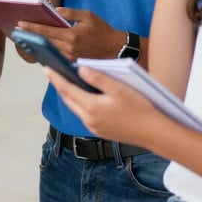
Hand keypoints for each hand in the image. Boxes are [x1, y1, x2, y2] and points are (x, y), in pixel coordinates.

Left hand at [16, 7, 121, 60]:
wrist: (115, 48)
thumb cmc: (102, 30)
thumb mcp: (88, 15)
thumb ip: (70, 13)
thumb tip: (55, 11)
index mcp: (71, 36)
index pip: (46, 31)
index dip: (32, 28)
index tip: (20, 24)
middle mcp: (68, 48)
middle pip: (44, 42)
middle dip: (30, 36)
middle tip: (16, 31)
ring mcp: (69, 57)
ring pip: (48, 50)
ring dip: (35, 44)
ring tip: (23, 38)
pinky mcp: (71, 62)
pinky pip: (55, 56)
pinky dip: (45, 50)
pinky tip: (37, 46)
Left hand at [45, 65, 164, 148]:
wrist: (155, 134)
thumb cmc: (140, 108)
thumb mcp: (119, 88)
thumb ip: (98, 78)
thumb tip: (79, 69)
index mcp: (91, 107)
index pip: (67, 89)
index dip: (55, 78)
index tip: (45, 68)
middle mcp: (88, 119)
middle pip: (68, 100)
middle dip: (60, 86)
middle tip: (53, 73)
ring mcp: (94, 127)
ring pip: (75, 108)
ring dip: (69, 95)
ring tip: (66, 82)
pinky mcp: (101, 131)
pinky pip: (84, 114)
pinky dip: (79, 103)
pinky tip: (83, 97)